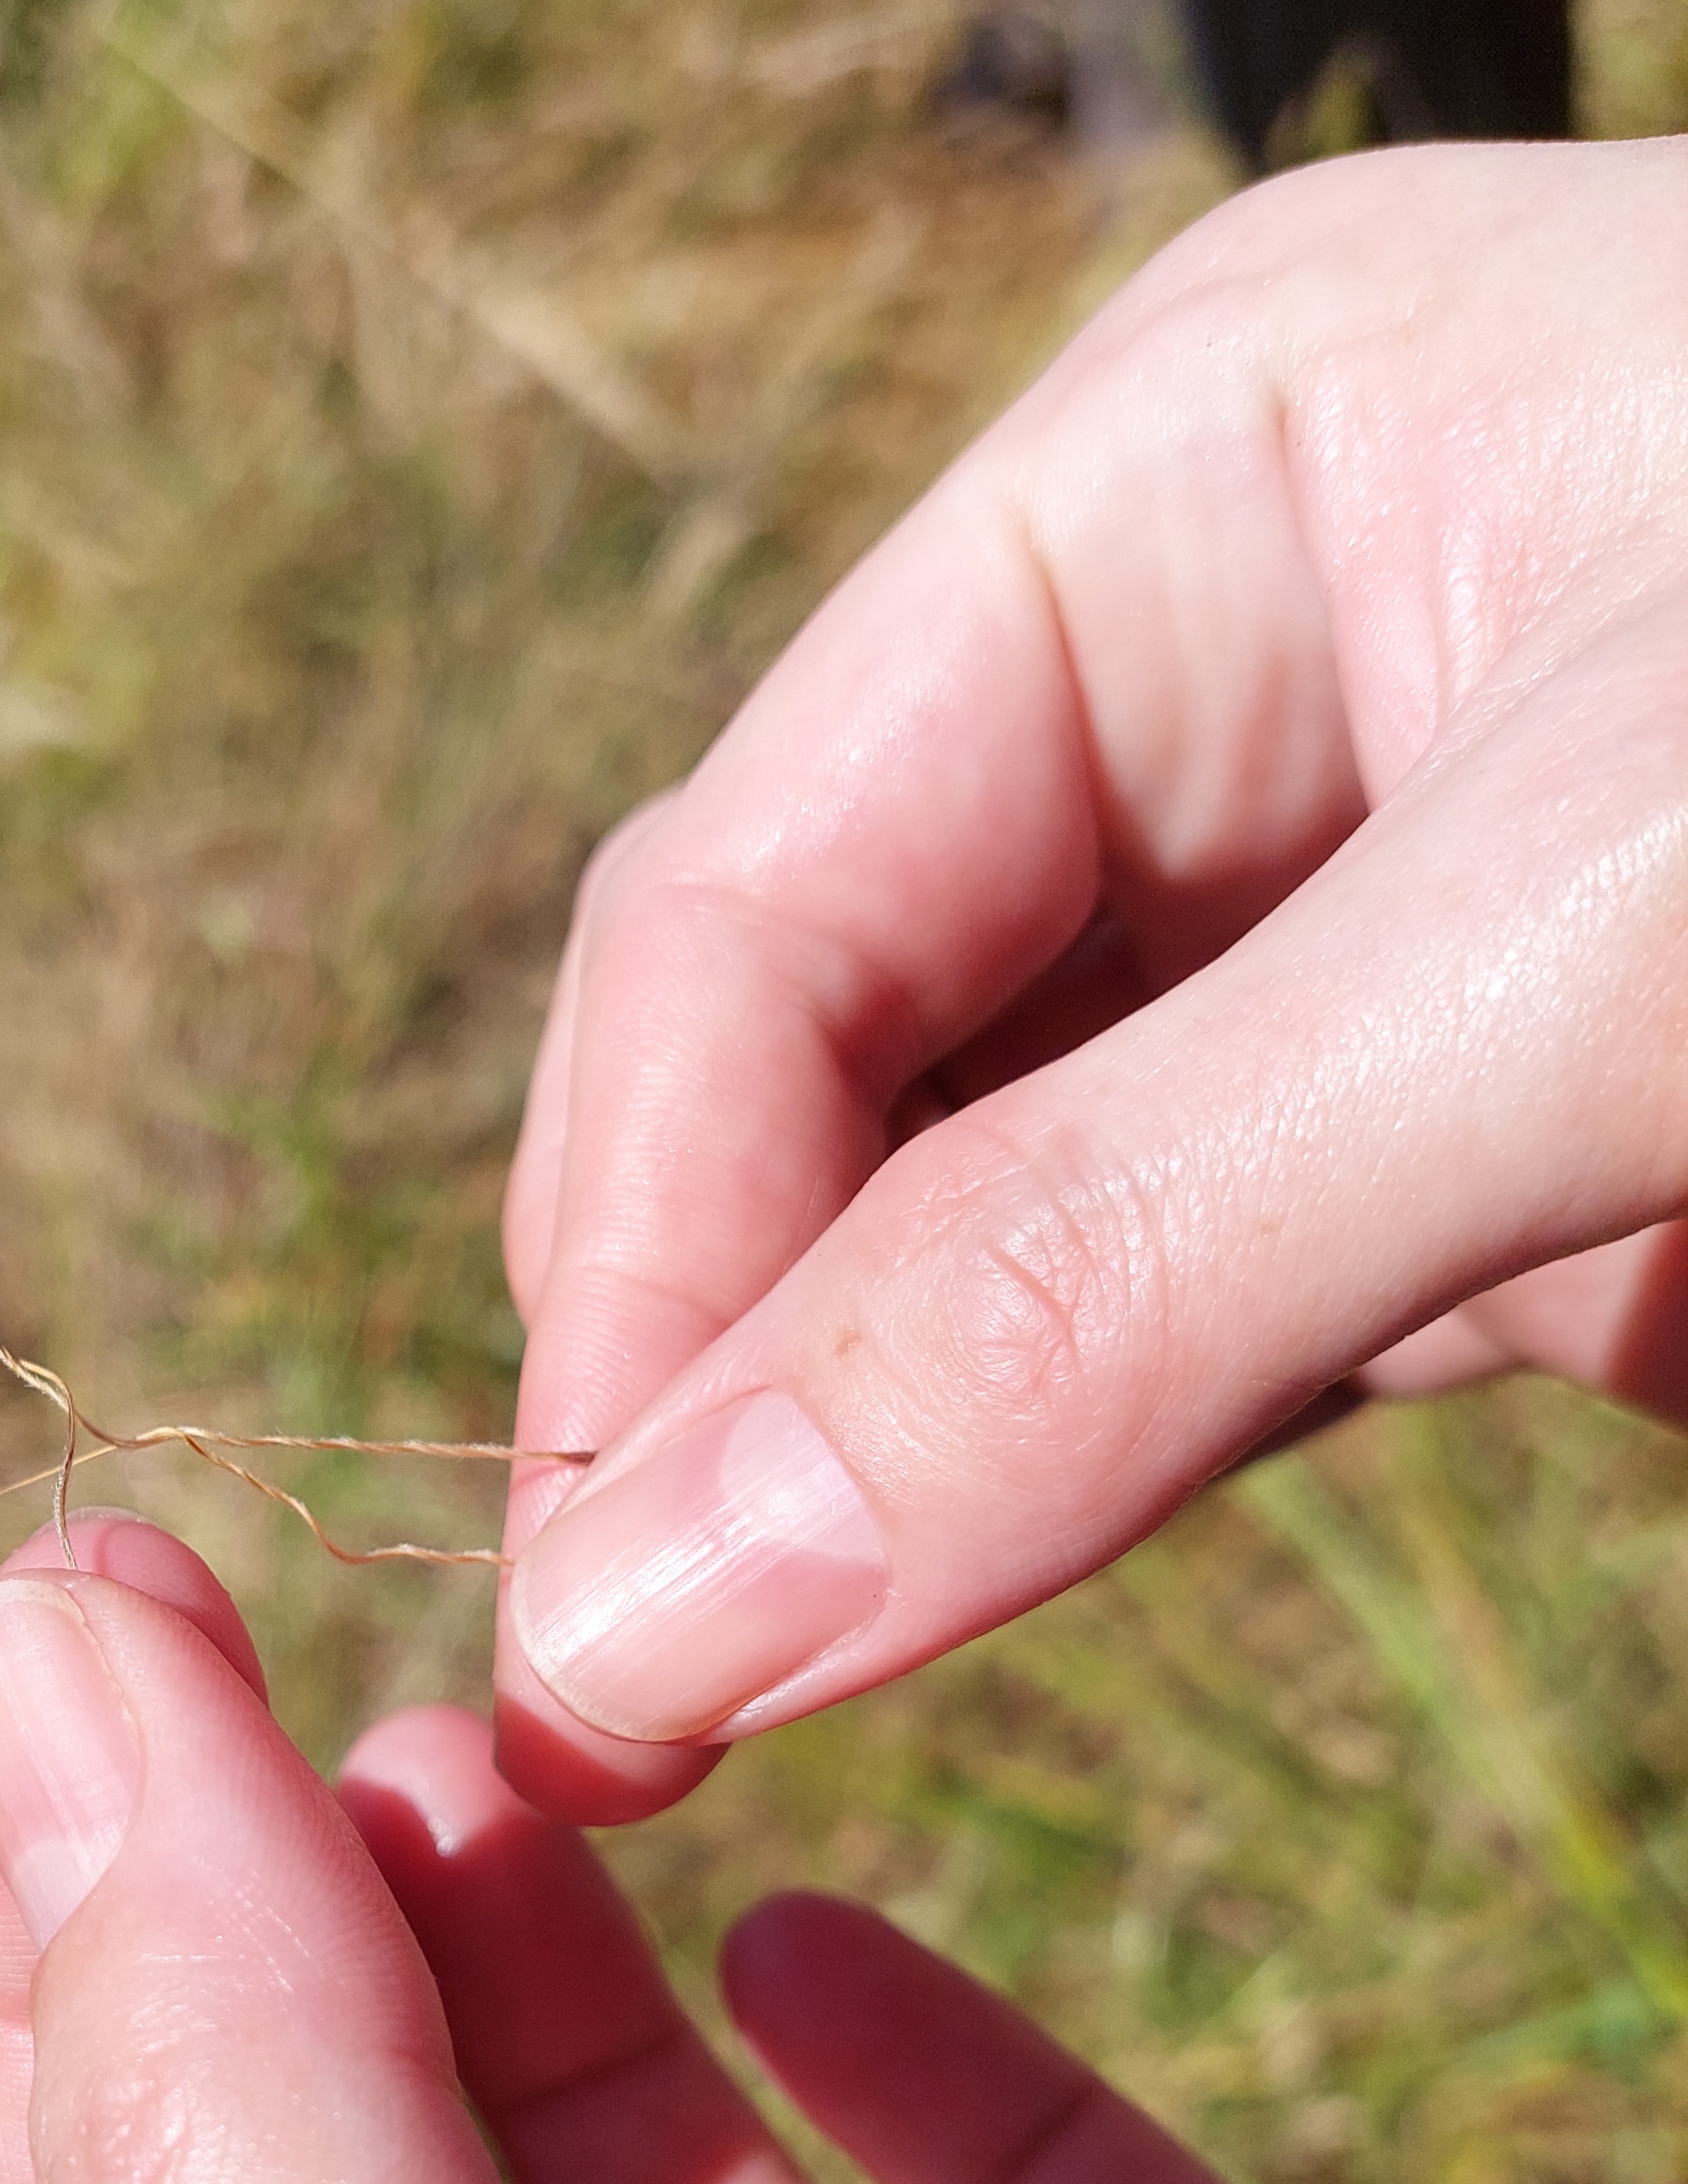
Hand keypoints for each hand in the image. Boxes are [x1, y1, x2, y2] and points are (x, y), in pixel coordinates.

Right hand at [497, 140, 1687, 1821]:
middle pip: (812, 1057)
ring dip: (857, 1452)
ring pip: (963, 1216)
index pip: (754, 895)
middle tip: (620, 1697)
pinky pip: (1162, 1324)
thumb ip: (1115, 1270)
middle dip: (713, 1363)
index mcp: (1188, 486)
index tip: (596, 1602)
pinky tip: (938, 1608)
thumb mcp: (1604, 965)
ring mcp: (1326, 934)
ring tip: (718, 1697)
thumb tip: (656, 1599)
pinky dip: (1054, 1480)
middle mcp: (1215, 689)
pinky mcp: (1456, 1152)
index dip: (640, 1250)